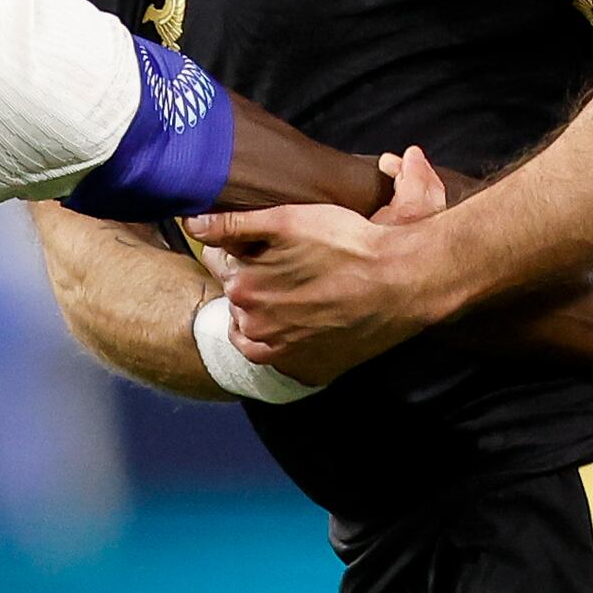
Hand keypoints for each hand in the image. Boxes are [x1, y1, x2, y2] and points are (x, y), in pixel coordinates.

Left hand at [193, 145, 456, 385]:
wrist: (402, 282)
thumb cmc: (349, 245)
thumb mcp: (288, 221)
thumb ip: (234, 224)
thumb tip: (190, 225)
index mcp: (242, 289)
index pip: (223, 267)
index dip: (244, 252)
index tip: (269, 247)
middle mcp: (254, 328)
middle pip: (240, 301)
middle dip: (256, 284)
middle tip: (292, 269)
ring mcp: (280, 354)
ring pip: (258, 332)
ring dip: (267, 316)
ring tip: (300, 294)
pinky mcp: (307, 371)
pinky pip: (282, 360)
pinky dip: (285, 345)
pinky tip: (304, 324)